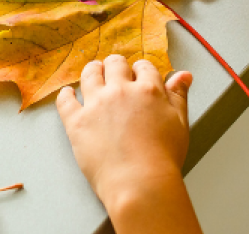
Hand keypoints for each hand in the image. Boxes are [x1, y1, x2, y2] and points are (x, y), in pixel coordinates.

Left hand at [57, 56, 200, 232]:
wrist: (140, 183)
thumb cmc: (163, 159)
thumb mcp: (179, 123)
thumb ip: (179, 96)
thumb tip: (183, 75)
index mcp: (147, 90)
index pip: (143, 67)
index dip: (141, 69)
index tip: (138, 74)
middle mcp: (119, 91)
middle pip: (114, 64)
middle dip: (115, 65)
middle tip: (114, 70)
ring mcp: (95, 105)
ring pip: (89, 74)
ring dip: (92, 71)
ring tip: (93, 72)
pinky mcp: (76, 121)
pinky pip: (65, 100)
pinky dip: (66, 95)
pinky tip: (68, 93)